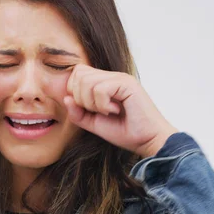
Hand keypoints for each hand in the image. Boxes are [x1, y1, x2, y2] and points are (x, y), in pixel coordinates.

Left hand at [64, 64, 178, 157]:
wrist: (147, 141)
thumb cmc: (125, 132)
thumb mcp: (94, 123)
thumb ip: (78, 112)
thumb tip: (65, 98)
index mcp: (104, 82)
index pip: (77, 73)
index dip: (75, 93)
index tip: (90, 110)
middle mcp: (112, 76)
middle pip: (78, 74)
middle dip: (81, 98)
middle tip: (98, 111)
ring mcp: (120, 78)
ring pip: (86, 81)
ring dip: (92, 103)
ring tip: (108, 112)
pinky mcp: (127, 84)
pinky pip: (100, 89)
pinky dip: (102, 104)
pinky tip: (115, 110)